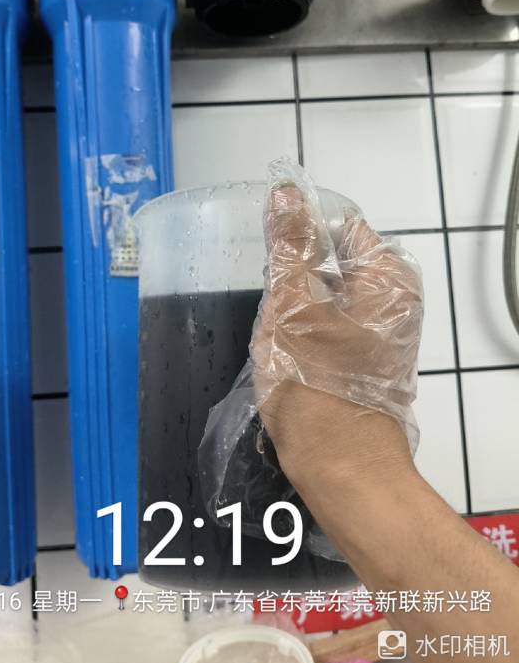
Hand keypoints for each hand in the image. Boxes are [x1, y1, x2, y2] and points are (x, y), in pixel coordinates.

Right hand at [252, 182, 422, 492]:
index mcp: (387, 278)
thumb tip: (286, 192)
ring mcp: (380, 332)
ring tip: (276, 329)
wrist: (339, 470)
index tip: (269, 255)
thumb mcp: (293, 306)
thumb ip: (289, 245)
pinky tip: (285, 350)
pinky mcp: (362, 358)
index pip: (340, 225)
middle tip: (270, 301)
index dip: (300, 232)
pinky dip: (304, 329)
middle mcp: (392, 300)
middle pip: (331, 261)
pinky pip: (326, 325)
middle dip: (295, 273)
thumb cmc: (315, 386)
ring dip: (296, 303)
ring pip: (324, 296)